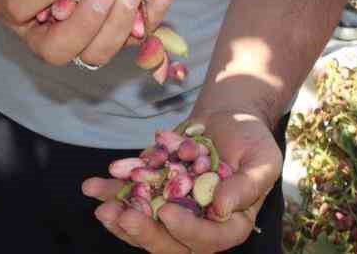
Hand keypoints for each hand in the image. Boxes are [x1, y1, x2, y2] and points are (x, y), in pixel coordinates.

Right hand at [0, 0, 174, 67]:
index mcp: (11, 2)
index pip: (19, 7)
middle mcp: (38, 32)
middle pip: (58, 49)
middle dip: (87, 22)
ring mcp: (75, 40)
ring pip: (94, 54)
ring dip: (119, 24)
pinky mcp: (106, 35)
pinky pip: (129, 39)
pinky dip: (150, 19)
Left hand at [84, 110, 282, 252]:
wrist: (227, 116)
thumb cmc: (251, 137)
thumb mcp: (263, 158)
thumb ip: (247, 186)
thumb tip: (223, 209)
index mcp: (229, 225)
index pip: (208, 240)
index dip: (186, 231)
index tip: (167, 212)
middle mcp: (198, 225)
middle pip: (170, 244)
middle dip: (145, 233)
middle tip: (123, 216)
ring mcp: (172, 210)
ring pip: (145, 227)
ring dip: (121, 220)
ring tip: (102, 207)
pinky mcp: (153, 191)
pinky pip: (130, 197)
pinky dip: (111, 192)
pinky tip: (93, 186)